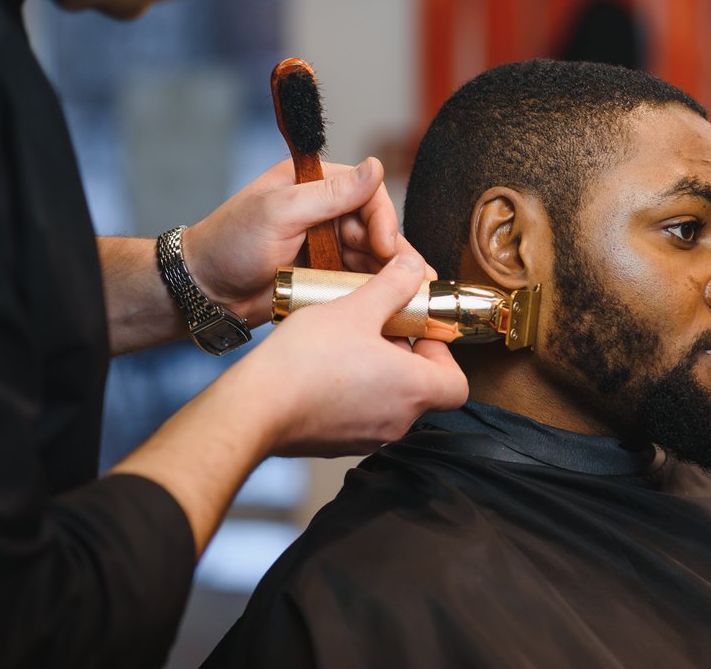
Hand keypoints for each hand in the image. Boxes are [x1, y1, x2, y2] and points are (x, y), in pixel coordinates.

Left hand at [183, 157, 399, 325]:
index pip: (367, 194)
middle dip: (394, 253)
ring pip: (373, 257)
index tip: (385, 246)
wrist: (203, 292)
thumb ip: (331, 193)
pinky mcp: (325, 275)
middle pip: (376, 229)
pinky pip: (358, 280)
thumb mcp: (280, 213)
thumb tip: (375, 166)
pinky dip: (375, 290)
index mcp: (314, 184)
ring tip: (416, 295)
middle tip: (414, 278)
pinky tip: (396, 303)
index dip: (383, 220)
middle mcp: (325, 212)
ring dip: (392, 274)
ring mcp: (326, 245)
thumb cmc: (230, 244)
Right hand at [226, 249, 468, 456]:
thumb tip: (413, 267)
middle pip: (422, 388)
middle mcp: (397, 421)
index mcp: (414, 391)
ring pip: (389, 400)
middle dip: (405, 355)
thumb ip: (392, 286)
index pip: (457, 383)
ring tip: (349, 341)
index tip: (418, 331)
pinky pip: (358, 414)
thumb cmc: (306, 362)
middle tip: (381, 327)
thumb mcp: (356, 309)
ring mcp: (366, 437)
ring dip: (378, 371)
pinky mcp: (336, 443)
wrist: (253, 408)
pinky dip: (352, 391)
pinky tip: (324, 366)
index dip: (443, 354)